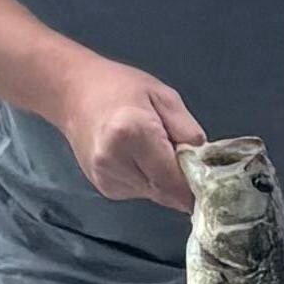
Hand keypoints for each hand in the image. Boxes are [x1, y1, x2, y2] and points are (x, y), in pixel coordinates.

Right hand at [51, 52, 203, 207]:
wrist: (73, 93)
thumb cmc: (120, 87)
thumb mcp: (164, 97)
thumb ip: (187, 131)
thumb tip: (202, 163)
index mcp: (133, 133)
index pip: (174, 180)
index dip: (195, 186)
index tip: (210, 182)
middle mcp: (116, 161)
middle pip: (165, 192)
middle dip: (181, 183)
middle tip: (185, 160)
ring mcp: (106, 177)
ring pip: (154, 195)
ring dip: (164, 182)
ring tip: (155, 151)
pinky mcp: (104, 187)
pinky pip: (140, 192)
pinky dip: (148, 181)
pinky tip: (138, 158)